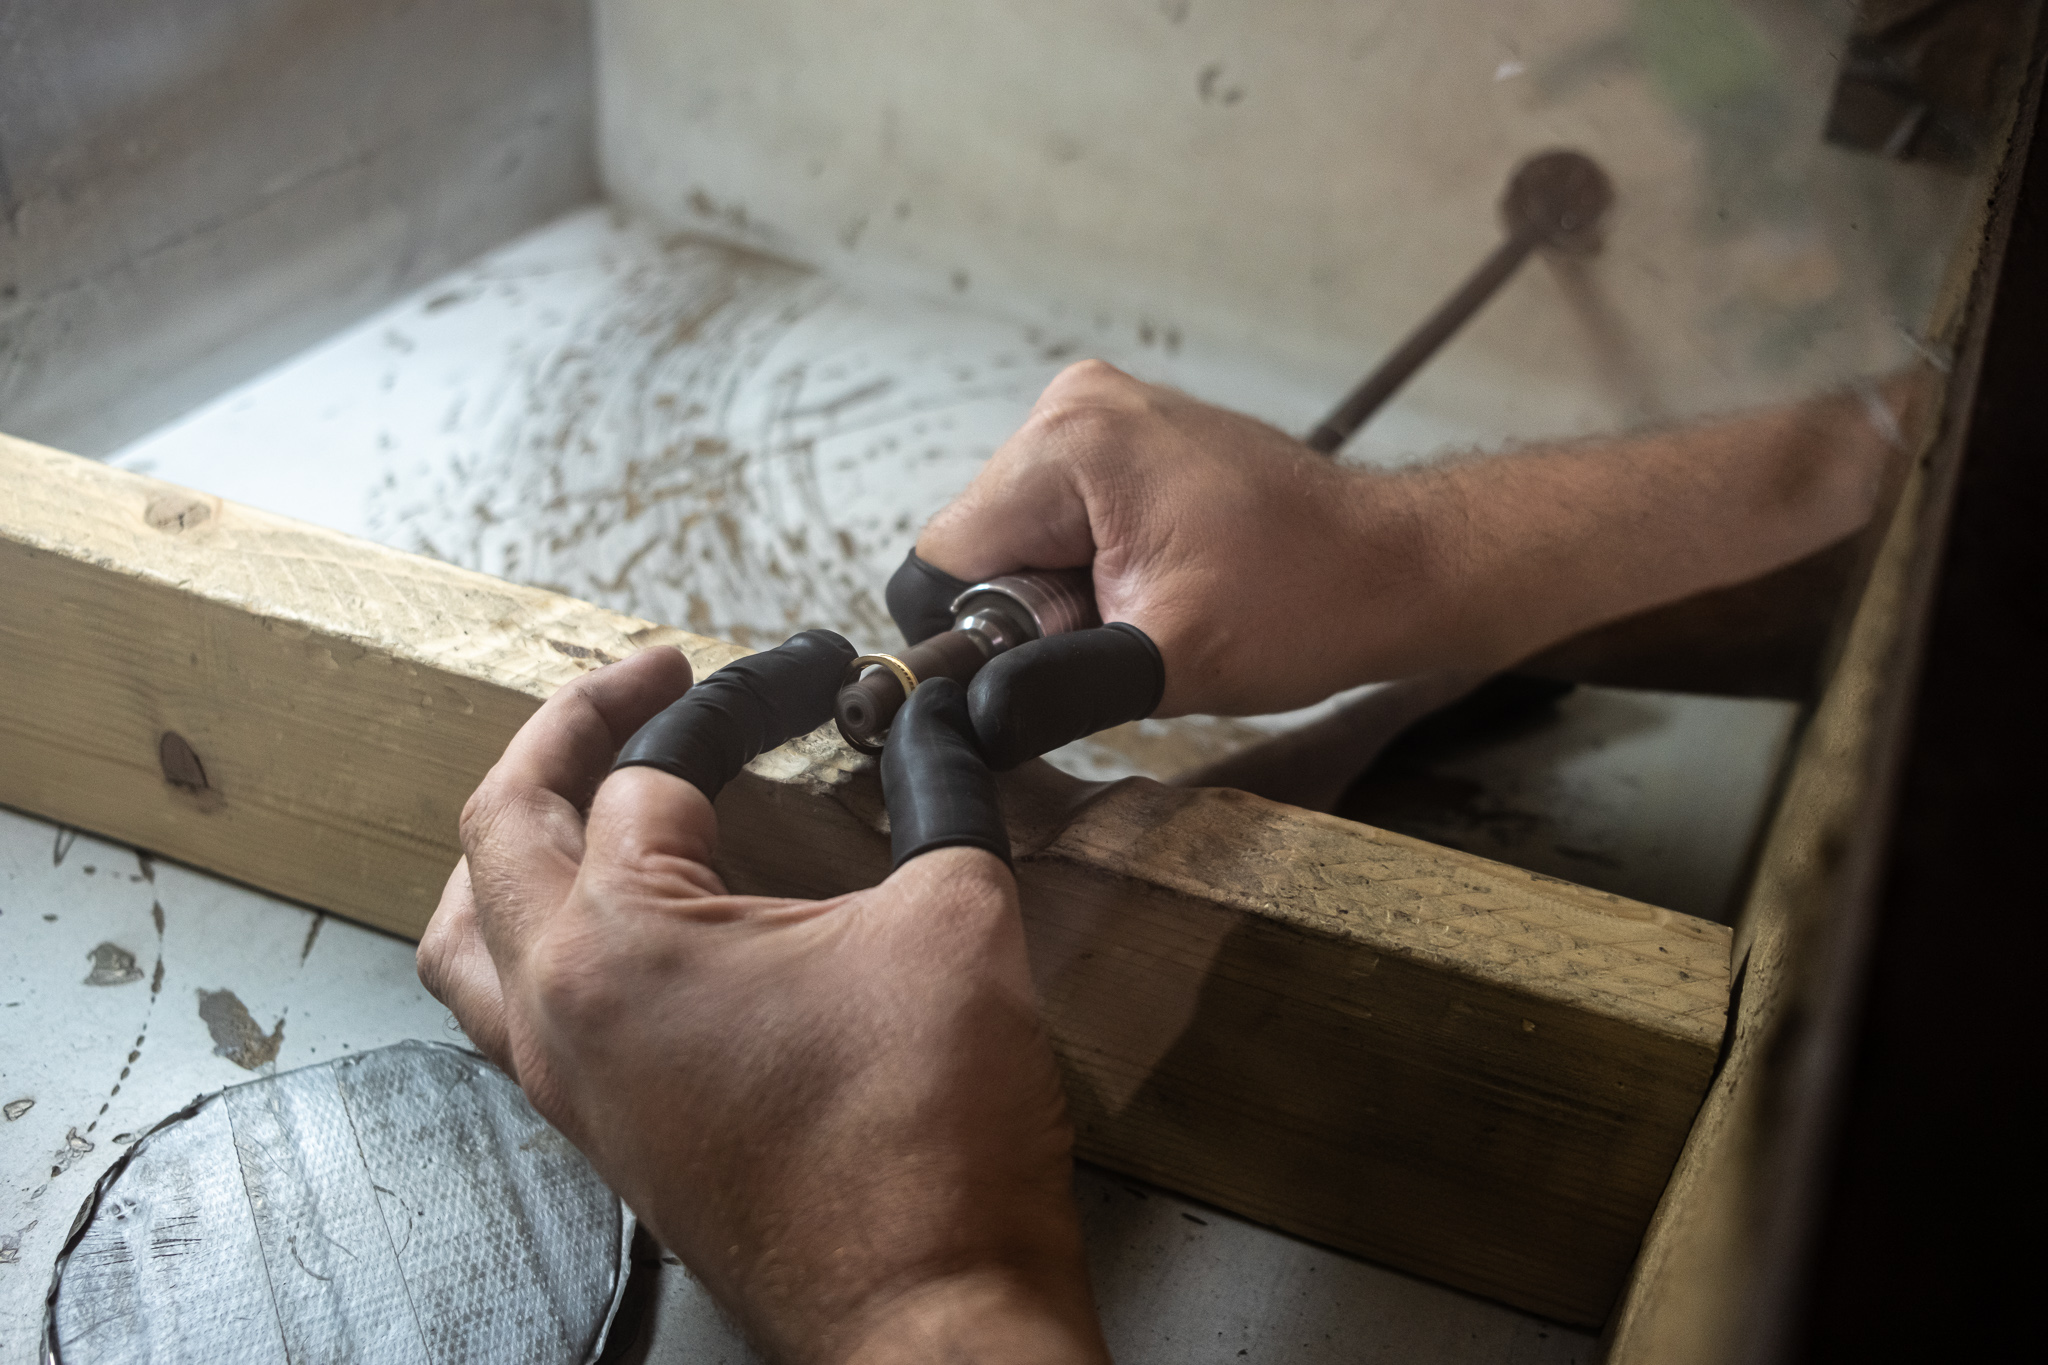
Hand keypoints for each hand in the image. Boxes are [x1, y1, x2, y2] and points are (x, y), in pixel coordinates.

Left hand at [417, 643, 1108, 1364]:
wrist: (928, 1312)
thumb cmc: (928, 1141)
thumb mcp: (955, 918)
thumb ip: (938, 794)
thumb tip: (936, 727)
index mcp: (621, 944)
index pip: (651, 769)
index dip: (740, 700)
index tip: (812, 675)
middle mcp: (562, 1011)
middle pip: (508, 826)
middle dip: (573, 729)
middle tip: (651, 679)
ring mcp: (569, 1082)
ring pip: (472, 931)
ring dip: (516, 839)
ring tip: (581, 788)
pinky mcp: (602, 1131)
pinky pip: (512, 1009)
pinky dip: (535, 933)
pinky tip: (609, 925)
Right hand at [914, 360, 1435, 717]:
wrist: (1390, 570)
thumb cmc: (1309, 599)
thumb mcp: (1164, 663)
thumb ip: (1048, 688)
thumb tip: (966, 720)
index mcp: (1072, 440)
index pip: (944, 558)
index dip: (983, 631)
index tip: (1059, 654)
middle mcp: (1076, 405)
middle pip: (978, 545)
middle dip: (1035, 610)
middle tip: (1128, 626)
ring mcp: (1101, 413)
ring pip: (1016, 540)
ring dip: (1065, 593)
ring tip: (1153, 602)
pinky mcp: (1122, 438)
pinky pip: (1058, 521)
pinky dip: (1091, 567)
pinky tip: (1159, 580)